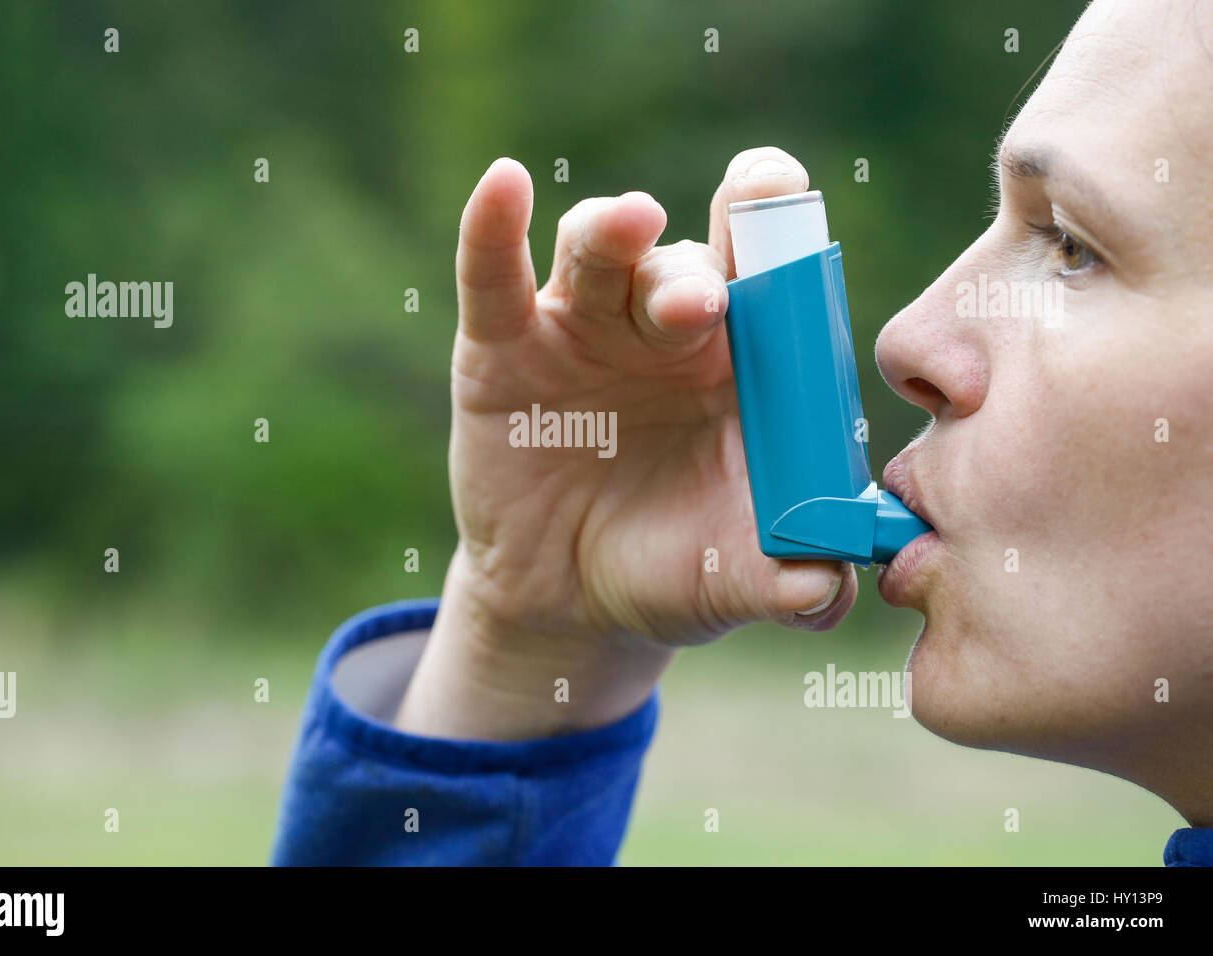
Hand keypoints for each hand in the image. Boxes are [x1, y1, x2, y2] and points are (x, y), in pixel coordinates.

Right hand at [393, 147, 856, 739]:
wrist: (572, 602)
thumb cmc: (675, 568)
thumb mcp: (732, 580)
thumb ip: (792, 583)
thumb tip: (825, 591)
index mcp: (741, 360)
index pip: (767, 268)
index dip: (776, 224)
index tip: (784, 204)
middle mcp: (664, 326)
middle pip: (683, 261)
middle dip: (694, 272)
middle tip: (703, 305)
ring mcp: (582, 327)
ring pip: (598, 251)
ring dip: (615, 233)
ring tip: (631, 225)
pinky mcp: (502, 347)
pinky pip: (495, 278)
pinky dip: (493, 229)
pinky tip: (503, 185)